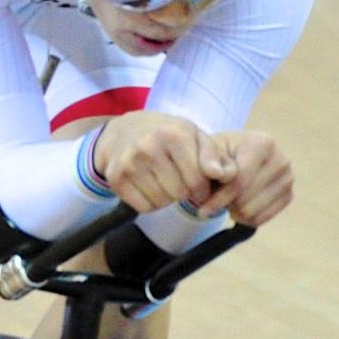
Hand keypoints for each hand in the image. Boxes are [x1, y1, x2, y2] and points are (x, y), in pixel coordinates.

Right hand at [91, 111, 231, 213]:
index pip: (197, 180)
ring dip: (167, 198)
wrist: (124, 131)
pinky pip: (143, 207)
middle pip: (179, 193)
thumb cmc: (168, 136)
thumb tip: (222, 174)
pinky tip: (150, 187)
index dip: (203, 188)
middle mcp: (148, 147)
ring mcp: (129, 162)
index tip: (199, 183)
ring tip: (164, 182)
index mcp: (174, 135)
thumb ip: (214, 156)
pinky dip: (151, 203)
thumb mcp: (195, 137)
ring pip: (161, 202)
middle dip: (184, 192)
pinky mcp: (115, 177)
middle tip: (179, 181)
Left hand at [196, 129, 292, 225]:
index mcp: (263, 143)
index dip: (219, 197)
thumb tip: (218, 174)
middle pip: (246, 198)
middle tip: (213, 200)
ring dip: (233, 210)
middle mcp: (282, 160)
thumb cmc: (218, 153)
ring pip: (253, 211)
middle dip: (225, 202)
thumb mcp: (207, 151)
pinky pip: (262, 218)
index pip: (240, 180)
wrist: (234, 154)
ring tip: (224, 200)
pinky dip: (244, 218)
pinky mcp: (289, 195)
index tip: (202, 209)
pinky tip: (235, 207)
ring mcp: (288, 178)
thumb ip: (208, 160)